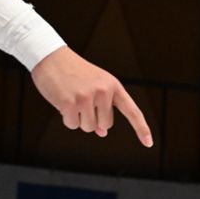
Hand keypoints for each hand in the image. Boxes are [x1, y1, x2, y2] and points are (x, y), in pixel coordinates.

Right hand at [30, 47, 151, 145]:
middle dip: (93, 119)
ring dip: (79, 119)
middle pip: (105, 125)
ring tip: (72, 98)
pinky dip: (67, 118)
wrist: (50, 56)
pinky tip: (62, 102)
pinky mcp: (70, 103)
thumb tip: (102, 132)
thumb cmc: (74, 73)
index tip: (149, 143)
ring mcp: (87, 97)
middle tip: (81, 99)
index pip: (132, 111)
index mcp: (114, 86)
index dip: (141, 128)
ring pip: (88, 127)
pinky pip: (73, 125)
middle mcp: (103, 92)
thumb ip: (103, 107)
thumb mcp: (95, 85)